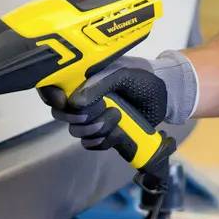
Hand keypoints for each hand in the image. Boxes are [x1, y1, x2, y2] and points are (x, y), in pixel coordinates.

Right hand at [47, 51, 196, 152]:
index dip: (52, 96)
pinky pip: (91, 144)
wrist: (166, 96)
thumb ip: (99, 84)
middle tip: (101, 110)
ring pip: (77, 131)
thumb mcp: (123, 74)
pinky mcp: (104, 133)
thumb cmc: (144, 78)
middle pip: (62, 114)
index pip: (54, 87)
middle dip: (80, 117)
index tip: (65, 102)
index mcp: (83, 78)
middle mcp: (84, 98)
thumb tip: (75, 102)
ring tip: (118, 118)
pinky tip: (118, 133)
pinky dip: (102, 142)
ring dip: (96, 129)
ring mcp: (93, 117)